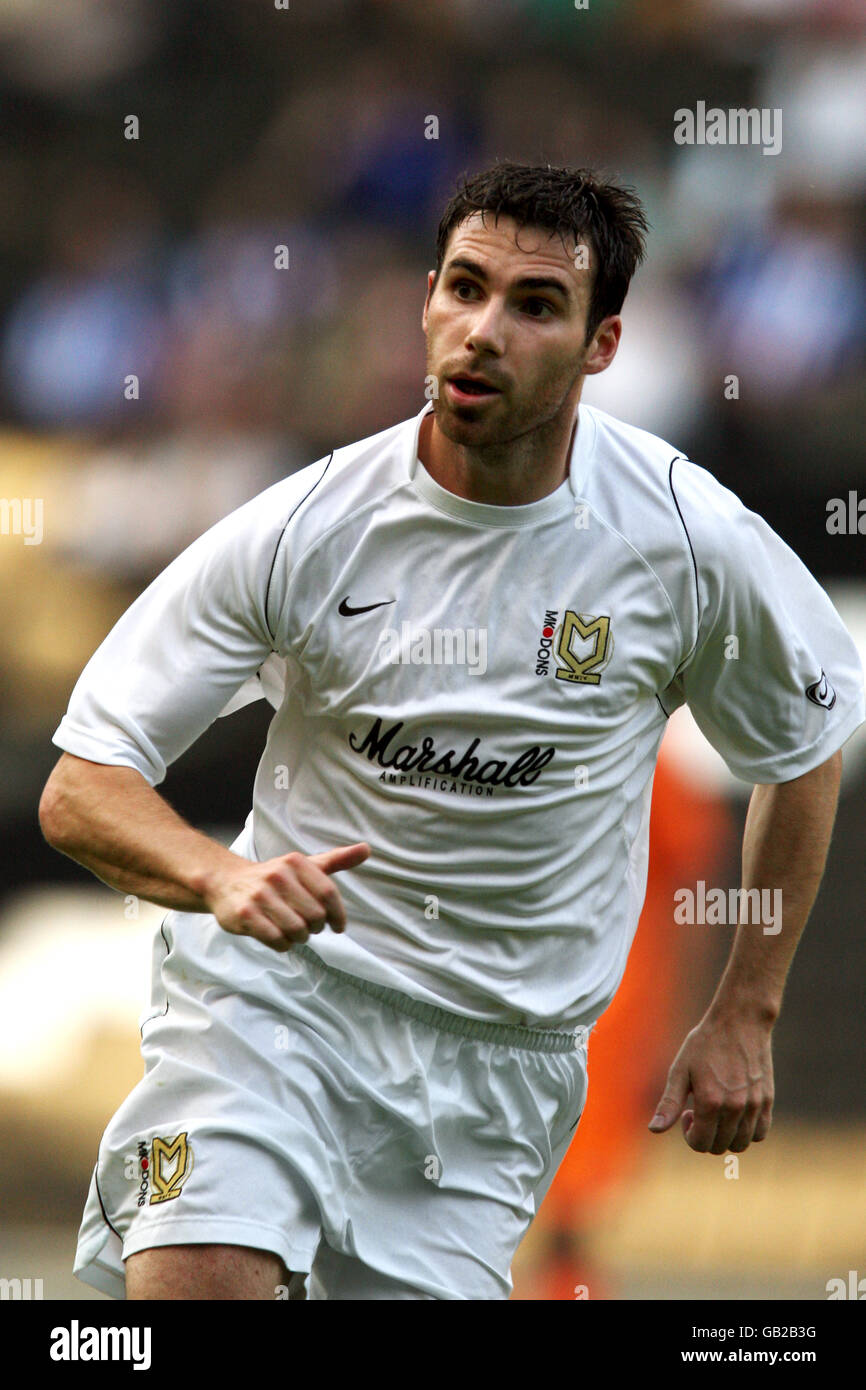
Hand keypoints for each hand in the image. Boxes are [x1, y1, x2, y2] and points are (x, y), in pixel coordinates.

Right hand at [203, 843, 370, 952]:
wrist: (226, 882)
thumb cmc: (273, 877)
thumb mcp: (305, 865)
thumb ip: (336, 860)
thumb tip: (367, 849)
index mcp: (295, 862)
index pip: (328, 892)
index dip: (338, 914)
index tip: (338, 926)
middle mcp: (277, 876)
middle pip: (314, 915)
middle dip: (316, 928)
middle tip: (309, 927)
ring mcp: (259, 896)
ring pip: (297, 931)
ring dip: (300, 938)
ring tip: (294, 932)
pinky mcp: (244, 915)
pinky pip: (277, 940)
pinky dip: (283, 945)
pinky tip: (280, 938)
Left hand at [648, 1011, 774, 1153]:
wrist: (740, 1021)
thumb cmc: (706, 1043)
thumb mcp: (680, 1069)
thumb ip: (669, 1103)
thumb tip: (654, 1130)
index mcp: (710, 1101)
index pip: (700, 1144)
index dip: (689, 1135)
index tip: (688, 1113)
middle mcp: (735, 1107)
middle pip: (719, 1146)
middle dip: (705, 1135)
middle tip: (700, 1111)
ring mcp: (754, 1104)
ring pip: (741, 1143)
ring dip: (725, 1136)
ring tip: (719, 1112)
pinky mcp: (767, 1099)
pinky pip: (760, 1132)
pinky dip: (747, 1131)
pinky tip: (736, 1113)